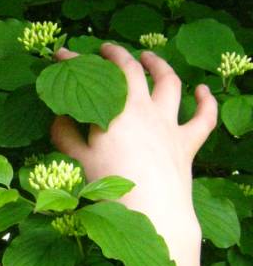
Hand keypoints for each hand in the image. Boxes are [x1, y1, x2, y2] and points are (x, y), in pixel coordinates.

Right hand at [49, 43, 216, 237]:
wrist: (153, 213)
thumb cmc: (111, 188)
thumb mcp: (78, 161)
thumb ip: (66, 135)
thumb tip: (59, 117)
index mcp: (114, 111)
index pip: (93, 76)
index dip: (75, 61)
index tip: (61, 54)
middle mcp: (144, 110)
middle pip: (132, 70)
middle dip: (117, 55)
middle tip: (106, 51)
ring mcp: (169, 124)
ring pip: (169, 84)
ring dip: (159, 65)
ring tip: (149, 58)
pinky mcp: (187, 143)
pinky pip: (204, 117)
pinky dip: (205, 101)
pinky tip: (202, 91)